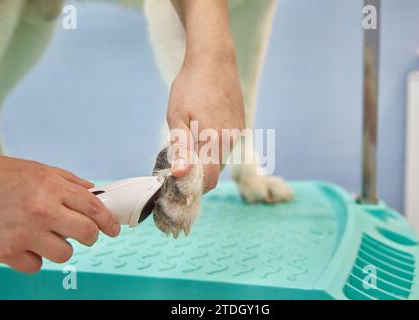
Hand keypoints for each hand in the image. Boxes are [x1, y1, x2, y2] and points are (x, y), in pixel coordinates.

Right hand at [0, 156, 119, 272]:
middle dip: (91, 235)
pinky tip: (27, 244)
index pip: (93, 208)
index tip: (113, 228)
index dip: (108, 221)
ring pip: (64, 253)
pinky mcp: (7, 252)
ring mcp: (24, 233)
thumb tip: (91, 191)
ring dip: (61, 247)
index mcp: (51, 188)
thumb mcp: (38, 170)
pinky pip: (37, 265)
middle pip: (86, 233)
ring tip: (47, 235)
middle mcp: (41, 211)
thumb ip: (68, 181)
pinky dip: (35, 258)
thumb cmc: (1, 177)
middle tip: (86, 234)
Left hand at [167, 48, 244, 191]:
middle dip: (199, 167)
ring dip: (207, 153)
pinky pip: (227, 142)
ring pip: (221, 155)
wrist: (214, 59)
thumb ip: (181, 148)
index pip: (209, 180)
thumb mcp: (177, 116)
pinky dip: (215, 141)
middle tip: (183, 148)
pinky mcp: (241, 122)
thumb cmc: (191, 86)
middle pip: (215, 169)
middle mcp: (231, 140)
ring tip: (194, 130)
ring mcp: (238, 131)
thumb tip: (181, 174)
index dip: (194, 185)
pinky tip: (205, 122)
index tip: (180, 177)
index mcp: (215, 141)